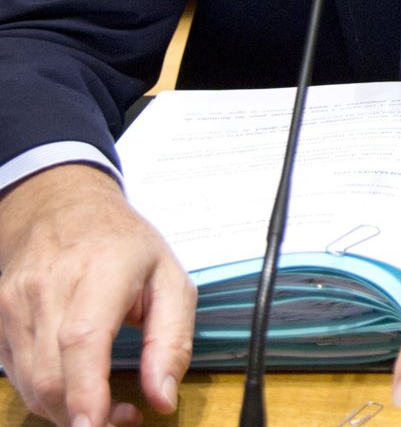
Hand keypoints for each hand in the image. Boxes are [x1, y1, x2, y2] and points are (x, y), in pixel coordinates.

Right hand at [0, 164, 194, 426]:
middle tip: (124, 417)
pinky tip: (75, 387)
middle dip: (85, 414)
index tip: (96, 424)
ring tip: (104, 404)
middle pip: (51, 373)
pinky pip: (18, 374)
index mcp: (101, 270)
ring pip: (30, 382)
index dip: (85, 391)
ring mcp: (15, 303)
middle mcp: (49, 287)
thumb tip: (162, 396)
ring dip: (66, 409)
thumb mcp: (171, 280)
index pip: (82, 338)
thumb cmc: (124, 246)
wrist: (63, 209)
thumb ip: (172, 340)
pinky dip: (46, 394)